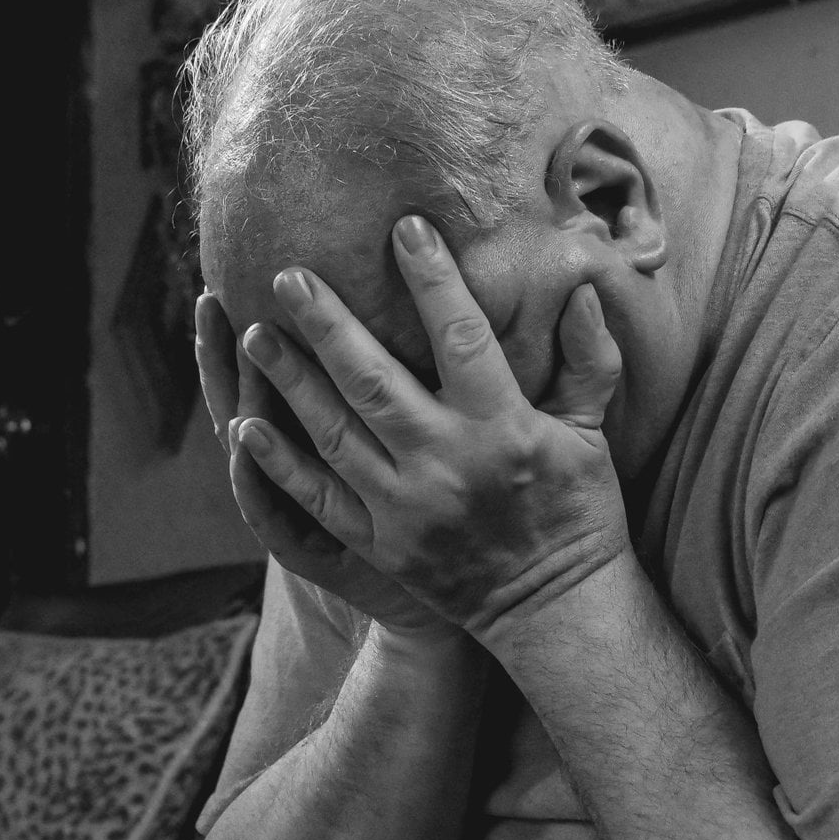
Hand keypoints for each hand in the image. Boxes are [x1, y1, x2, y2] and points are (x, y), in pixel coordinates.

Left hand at [232, 216, 629, 636]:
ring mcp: (405, 506)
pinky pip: (317, 498)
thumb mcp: (592, 434)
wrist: (554, 610)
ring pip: (333, 432)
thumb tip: (580, 289)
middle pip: (372, 379)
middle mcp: (446, 461)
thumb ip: (587, 360)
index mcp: (502, 426)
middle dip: (327, 323)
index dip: (432, 280)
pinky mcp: (380, 543)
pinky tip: (245, 425)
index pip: (460, 336)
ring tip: (254, 335)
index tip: (405, 228)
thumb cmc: (579, 511)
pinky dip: (278, 463)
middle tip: (289, 275)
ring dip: (290, 382)